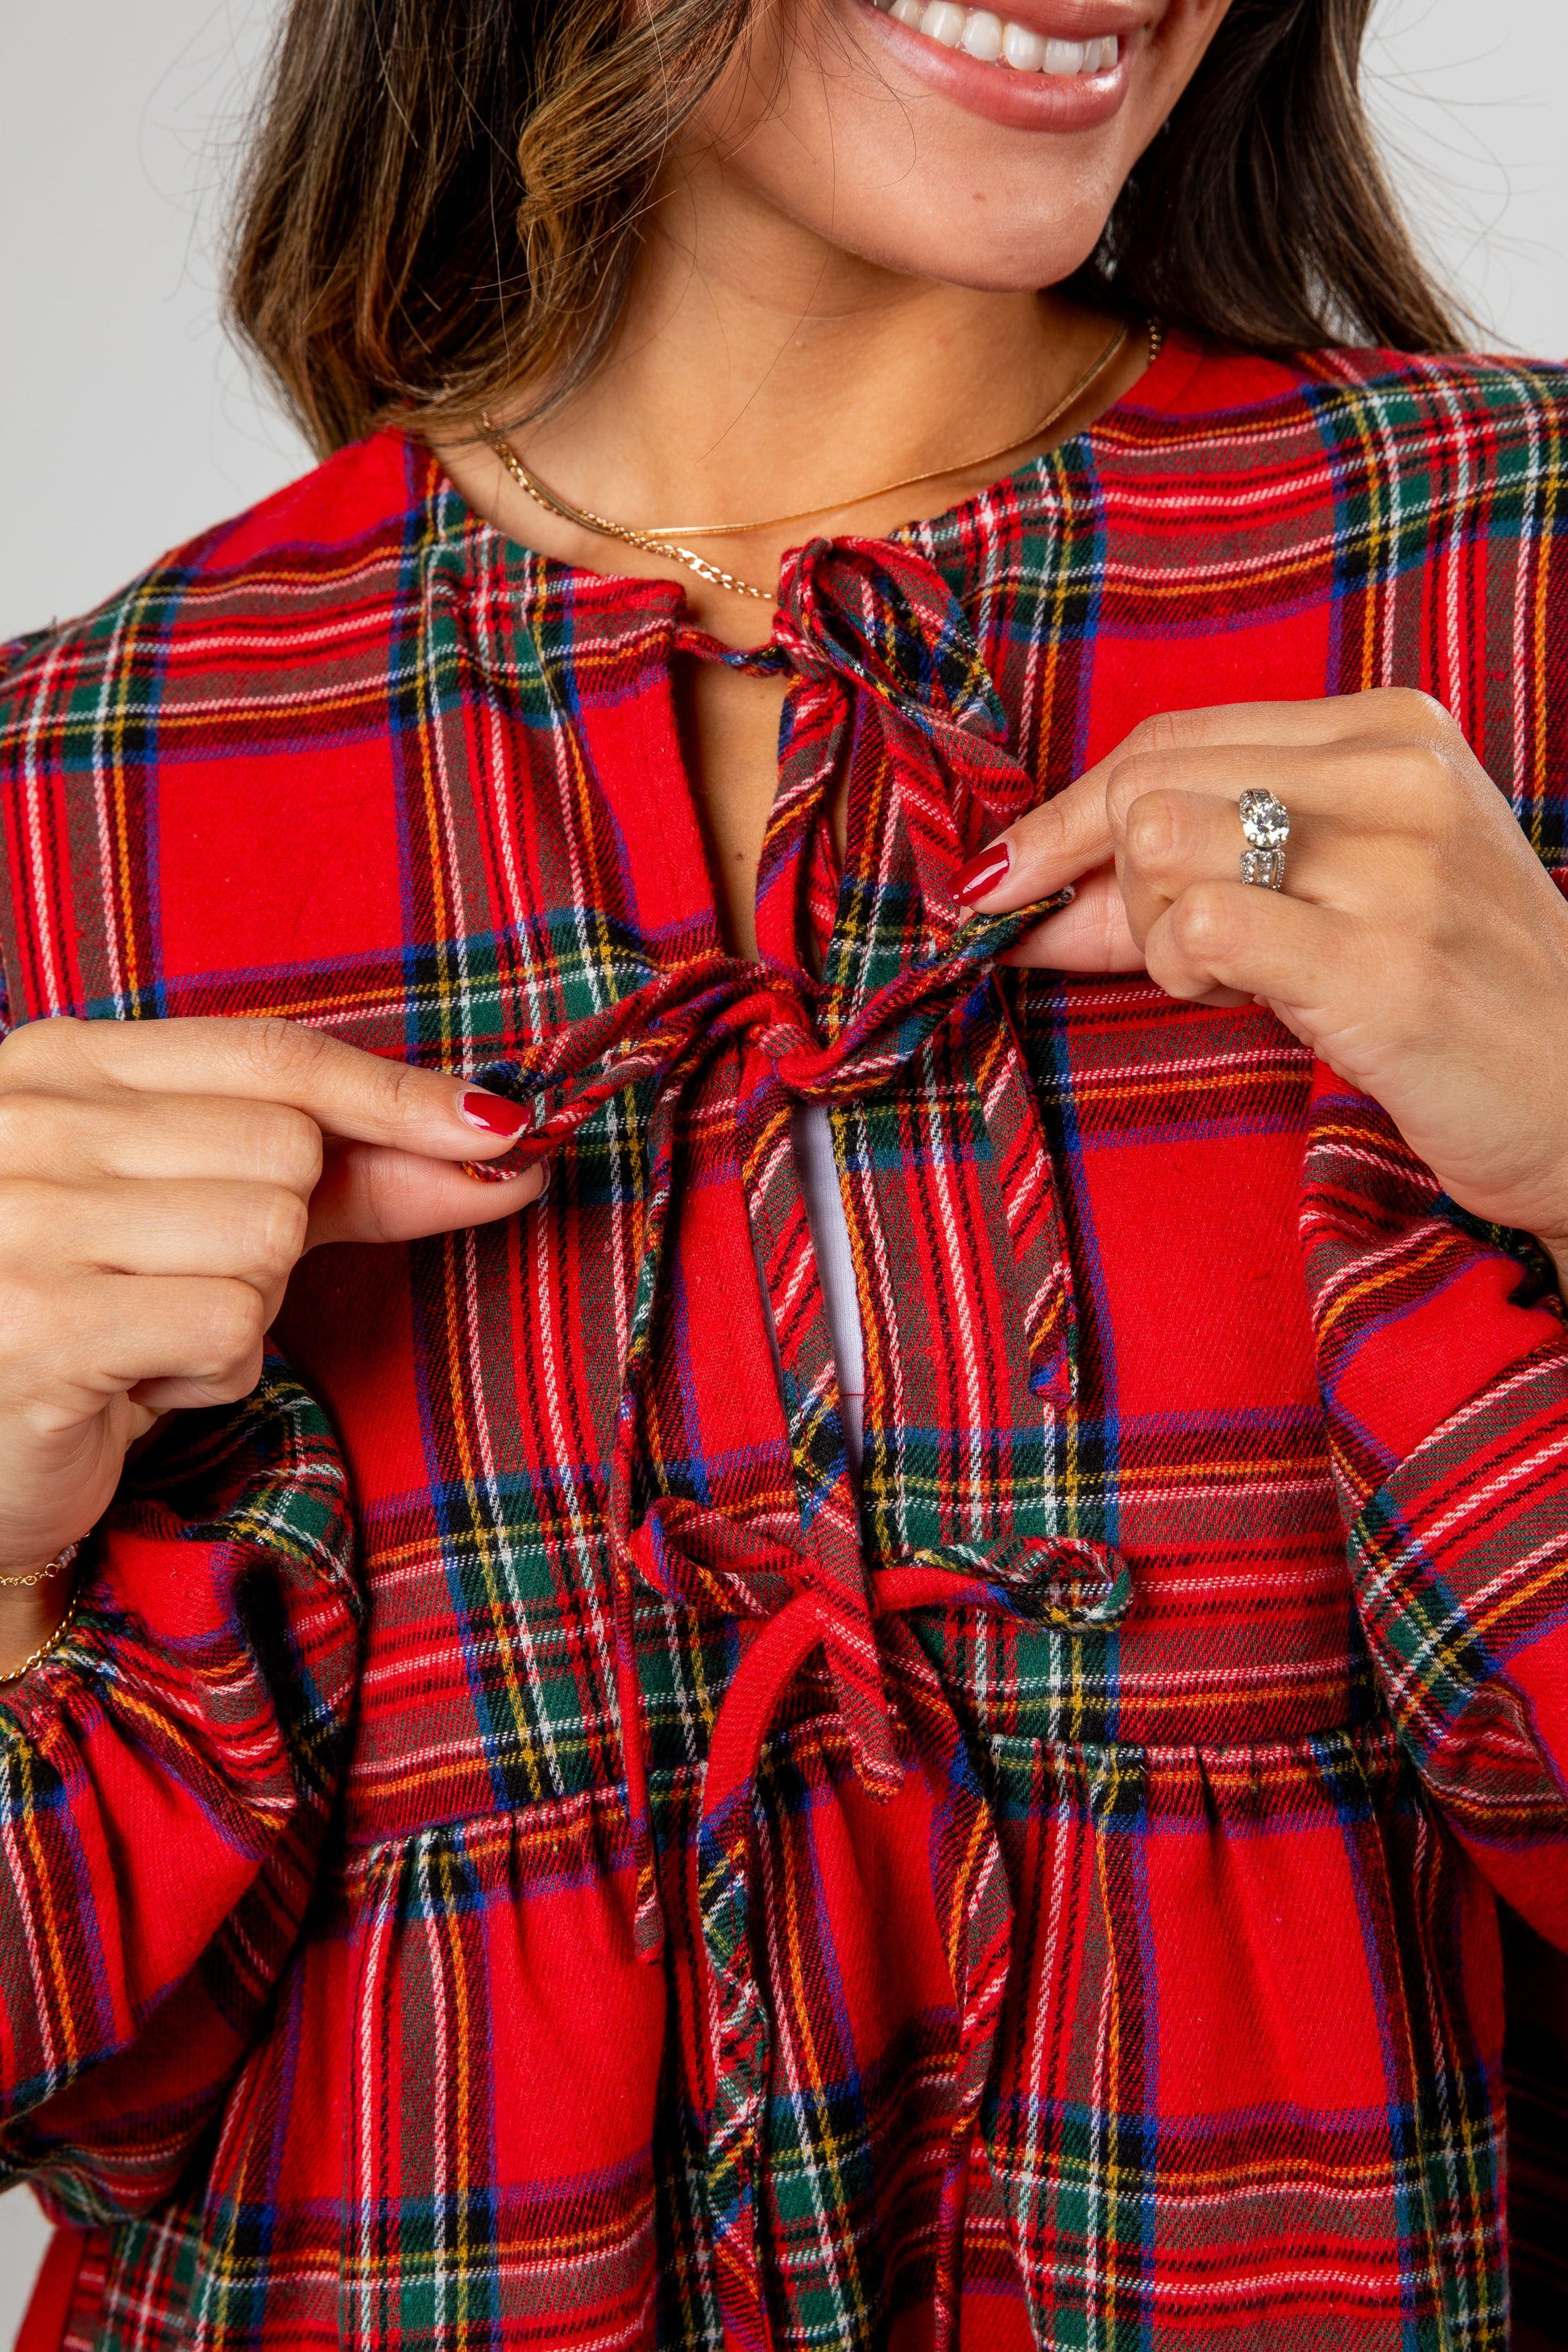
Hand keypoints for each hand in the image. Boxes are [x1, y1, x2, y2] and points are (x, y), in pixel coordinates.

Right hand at [0, 1017, 543, 1629]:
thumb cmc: (95, 1324)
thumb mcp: (206, 1217)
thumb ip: (351, 1175)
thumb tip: (503, 1145)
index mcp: (60, 1063)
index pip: (273, 1055)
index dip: (397, 1095)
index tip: (500, 1127)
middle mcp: (28, 1123)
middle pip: (285, 1149)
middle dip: (275, 1237)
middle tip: (177, 1285)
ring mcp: (23, 1220)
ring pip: (265, 1238)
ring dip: (241, 1313)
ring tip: (148, 1335)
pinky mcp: (42, 1327)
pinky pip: (229, 1329)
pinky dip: (211, 1374)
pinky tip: (135, 1384)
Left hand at [957, 689, 1567, 1275]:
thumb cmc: (1452, 998)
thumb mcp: (1338, 894)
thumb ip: (1195, 868)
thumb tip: (1021, 883)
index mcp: (1390, 731)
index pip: (1171, 736)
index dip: (1068, 813)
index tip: (1009, 878)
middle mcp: (1397, 777)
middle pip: (1148, 779)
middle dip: (1100, 877)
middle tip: (1159, 953)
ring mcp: (1396, 868)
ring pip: (1159, 840)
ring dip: (1150, 929)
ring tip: (1222, 976)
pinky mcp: (1383, 965)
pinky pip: (1201, 924)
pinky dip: (1179, 969)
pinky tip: (1238, 999)